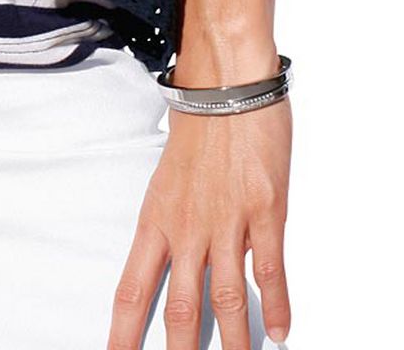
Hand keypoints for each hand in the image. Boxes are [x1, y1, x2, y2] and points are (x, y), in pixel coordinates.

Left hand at [106, 84, 291, 349]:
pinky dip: (277, 305)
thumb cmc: (200, 121)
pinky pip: (269, 269)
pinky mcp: (265, 210)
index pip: (132, 288)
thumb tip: (177, 251)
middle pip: (179, 309)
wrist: (227, 80)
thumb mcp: (170, 175)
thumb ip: (174, 218)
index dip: (123, 331)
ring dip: (234, 342)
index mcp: (157, 217)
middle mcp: (188, 227)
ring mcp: (227, 221)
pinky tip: (279, 330)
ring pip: (226, 300)